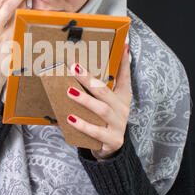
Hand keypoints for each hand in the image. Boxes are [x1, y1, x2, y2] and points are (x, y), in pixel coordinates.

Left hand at [66, 44, 131, 160]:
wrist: (109, 150)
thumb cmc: (104, 121)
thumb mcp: (107, 103)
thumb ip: (98, 87)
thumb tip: (85, 67)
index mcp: (122, 98)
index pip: (125, 76)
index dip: (124, 61)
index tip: (124, 44)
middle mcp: (122, 110)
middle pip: (106, 92)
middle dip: (89, 79)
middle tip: (74, 68)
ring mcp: (119, 126)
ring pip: (102, 110)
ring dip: (85, 100)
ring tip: (69, 91)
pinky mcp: (112, 140)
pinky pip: (96, 132)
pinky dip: (83, 125)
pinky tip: (70, 118)